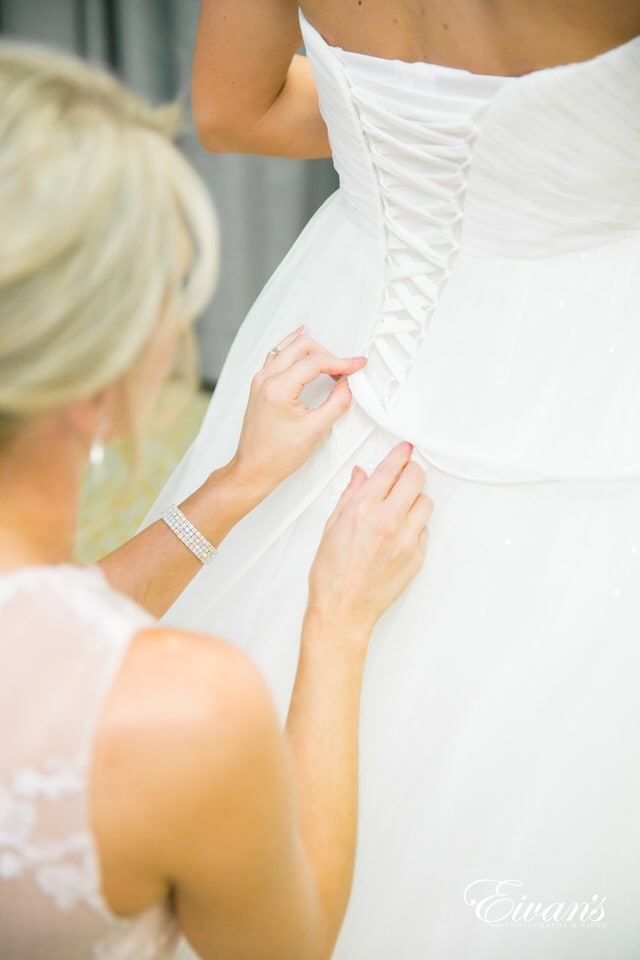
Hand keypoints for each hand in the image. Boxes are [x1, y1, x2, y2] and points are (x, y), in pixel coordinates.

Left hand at [227, 326, 366, 494]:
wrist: (254, 468)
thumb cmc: (277, 455)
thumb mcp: (316, 429)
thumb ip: (337, 402)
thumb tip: (348, 385)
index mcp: (278, 389)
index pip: (315, 362)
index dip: (341, 361)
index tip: (357, 365)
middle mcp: (265, 379)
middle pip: (302, 346)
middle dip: (327, 354)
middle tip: (344, 370)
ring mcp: (260, 380)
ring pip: (288, 346)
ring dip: (312, 350)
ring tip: (330, 362)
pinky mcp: (260, 384)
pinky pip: (277, 355)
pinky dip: (293, 348)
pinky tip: (301, 343)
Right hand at [307, 442, 432, 640]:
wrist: (343, 608)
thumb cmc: (332, 574)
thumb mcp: (332, 526)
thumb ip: (350, 496)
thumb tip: (360, 477)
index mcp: (363, 509)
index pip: (390, 469)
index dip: (400, 455)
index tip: (404, 450)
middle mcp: (388, 521)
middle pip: (416, 479)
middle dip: (410, 473)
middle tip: (405, 476)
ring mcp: (406, 539)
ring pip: (425, 503)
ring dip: (415, 500)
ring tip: (401, 508)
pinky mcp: (417, 557)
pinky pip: (424, 530)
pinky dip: (415, 526)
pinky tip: (399, 533)